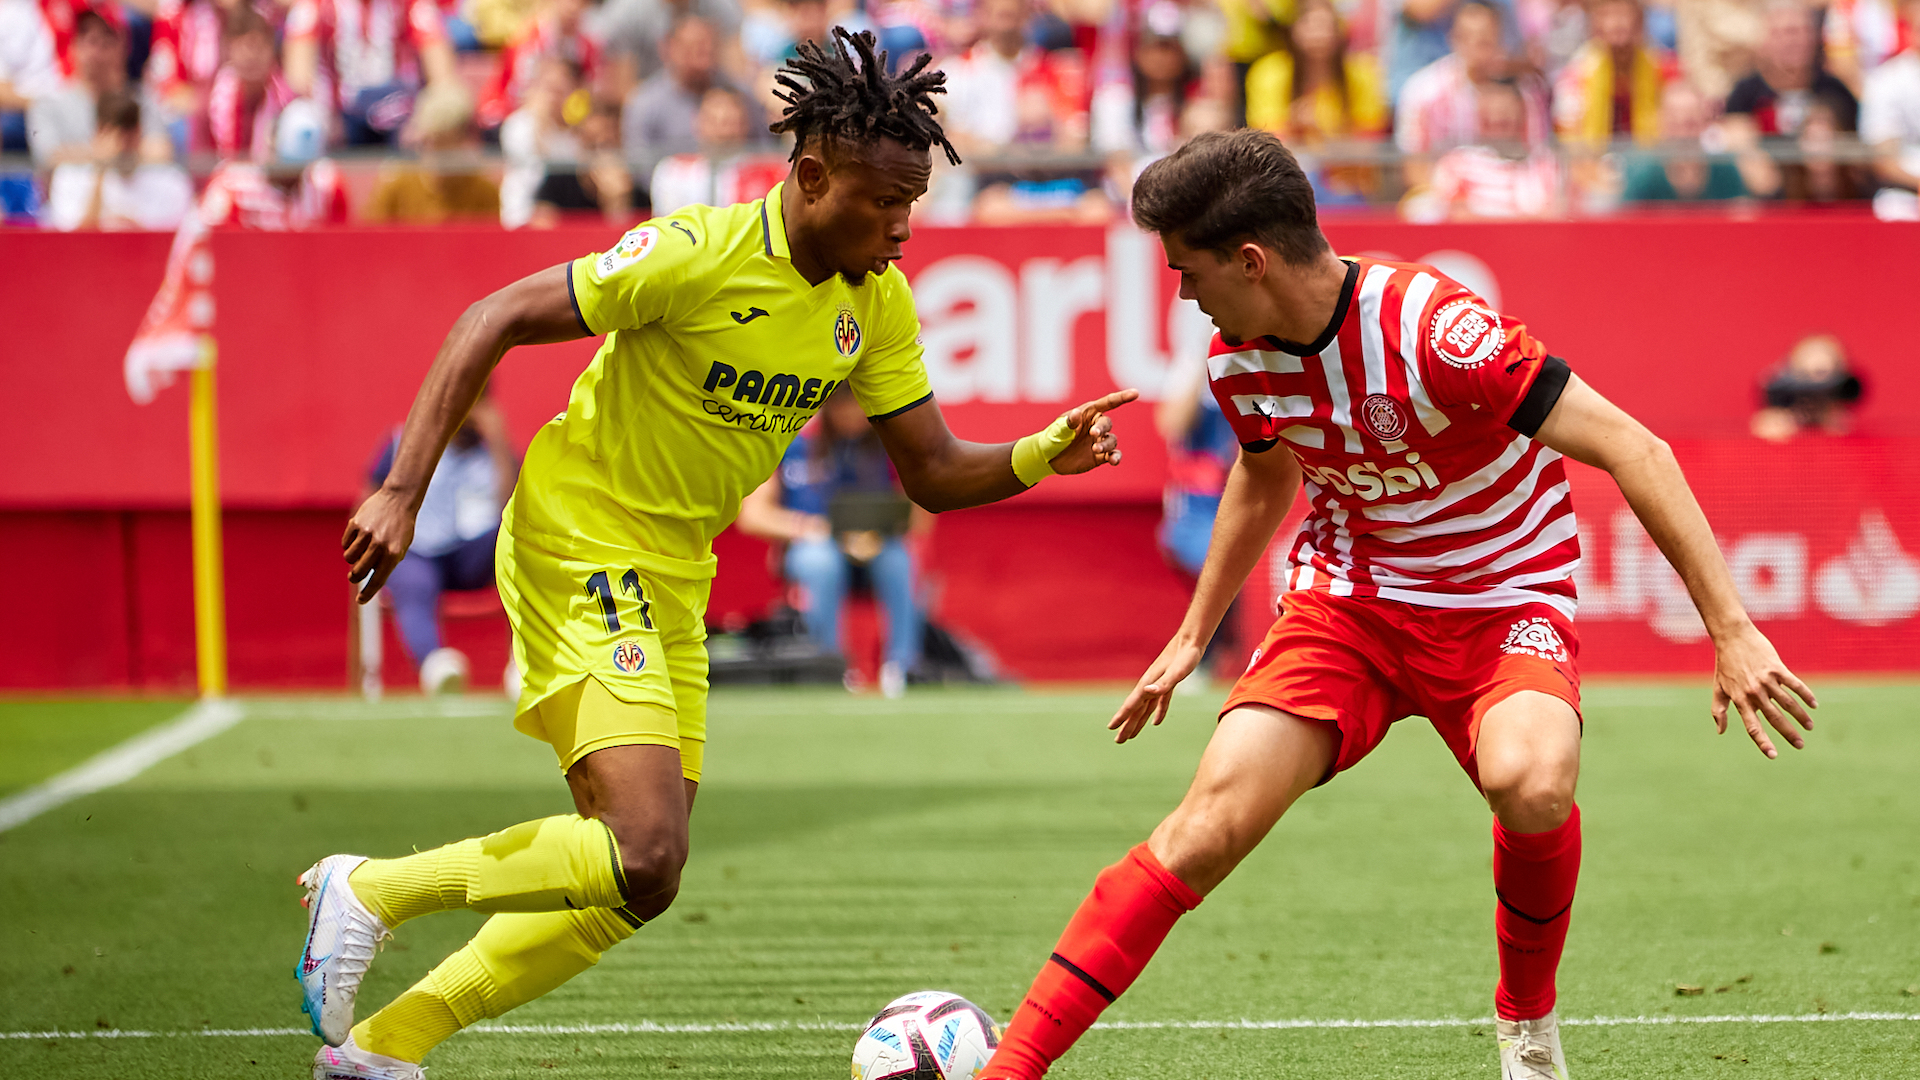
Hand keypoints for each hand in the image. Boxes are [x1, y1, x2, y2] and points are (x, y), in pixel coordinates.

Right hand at [342, 487, 418, 603]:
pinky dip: (349, 544)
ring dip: (352, 558)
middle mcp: (379, 545)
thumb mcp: (400, 547)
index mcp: (393, 554)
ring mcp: (366, 534)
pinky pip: (345, 543)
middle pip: (358, 572)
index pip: (378, 580)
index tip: (361, 601)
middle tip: (354, 576)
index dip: (368, 593)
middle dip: (354, 577)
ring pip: (349, 557)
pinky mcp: (355, 523)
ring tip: (360, 551)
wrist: (399, 499)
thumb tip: (369, 578)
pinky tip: (358, 537)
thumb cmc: (401, 527)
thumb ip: (386, 563)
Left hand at [1046, 389, 1139, 474]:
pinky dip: (1115, 457)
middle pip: (1107, 424)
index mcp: (1088, 413)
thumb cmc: (1052, 438)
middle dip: (1102, 428)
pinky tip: (1113, 461)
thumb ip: (1068, 423)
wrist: (1048, 459)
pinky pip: (1113, 455)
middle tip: (1093, 434)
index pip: (1108, 403)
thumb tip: (1076, 413)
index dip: (1122, 397)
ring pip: (1111, 440)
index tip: (1135, 393)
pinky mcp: (1100, 456)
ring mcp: (1099, 441)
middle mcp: (1096, 425)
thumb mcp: (1057, 430)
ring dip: (1106, 445)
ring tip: (1095, 449)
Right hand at [1108, 635, 1205, 743]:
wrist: (1191, 641)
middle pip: (1136, 710)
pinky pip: (1160, 703)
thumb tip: (1146, 692)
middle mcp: (1150, 685)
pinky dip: (1157, 713)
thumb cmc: (1185, 656)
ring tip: (1131, 735)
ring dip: (1138, 722)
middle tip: (1118, 741)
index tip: (1111, 728)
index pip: (1132, 704)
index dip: (1121, 717)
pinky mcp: (1168, 683)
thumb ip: (1163, 683)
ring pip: (1145, 708)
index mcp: (1148, 684)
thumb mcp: (1177, 671)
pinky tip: (1156, 722)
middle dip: (1127, 725)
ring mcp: (1158, 684)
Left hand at [1709, 622, 1815, 757]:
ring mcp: (1766, 680)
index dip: (1762, 741)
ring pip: (1788, 703)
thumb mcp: (1718, 688)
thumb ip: (1719, 711)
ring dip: (1800, 717)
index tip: (1773, 755)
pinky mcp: (1776, 668)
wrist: (1733, 637)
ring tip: (1809, 727)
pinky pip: (1794, 684)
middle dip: (1788, 734)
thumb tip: (1720, 731)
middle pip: (1774, 718)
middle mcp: (1754, 692)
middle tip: (1800, 746)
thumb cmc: (1725, 665)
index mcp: (1740, 699)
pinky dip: (1806, 695)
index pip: (1752, 726)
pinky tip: (1814, 705)